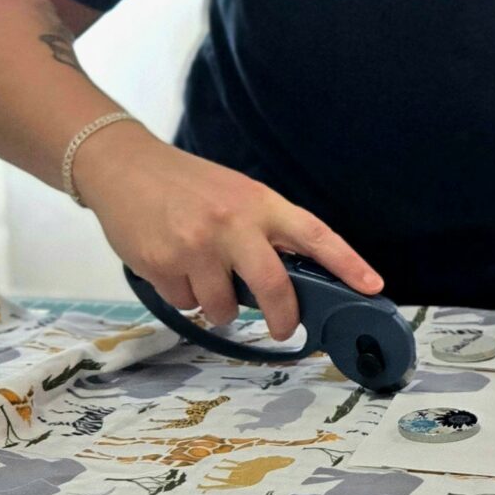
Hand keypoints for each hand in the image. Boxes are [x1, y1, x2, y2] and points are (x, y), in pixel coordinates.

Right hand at [73, 124, 380, 340]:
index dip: (347, 263)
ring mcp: (195, 246)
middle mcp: (231, 224)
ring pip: (223, 307)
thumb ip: (264, 232)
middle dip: (283, 317)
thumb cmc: (186, 185)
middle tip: (283, 327)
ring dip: (217, 305)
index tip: (371, 286)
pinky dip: (184, 295)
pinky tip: (173, 265)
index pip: (314, 234)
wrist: (122, 167)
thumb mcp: (236, 196)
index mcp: (258, 203)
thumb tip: (291, 284)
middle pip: (273, 287)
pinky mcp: (163, 265)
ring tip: (203, 274)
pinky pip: (186, 303)